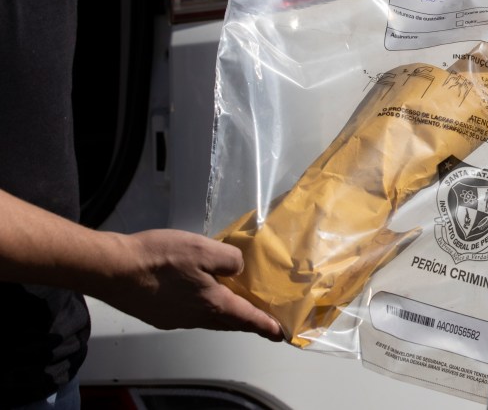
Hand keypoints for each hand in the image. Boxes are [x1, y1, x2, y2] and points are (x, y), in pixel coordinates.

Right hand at [100, 229, 283, 341]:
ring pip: (209, 320)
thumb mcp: (202, 249)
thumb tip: (237, 269)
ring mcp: (176, 319)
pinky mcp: (160, 316)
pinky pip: (191, 316)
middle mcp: (196, 317)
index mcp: (212, 303)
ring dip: (226, 317)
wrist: (112, 270)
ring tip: (236, 309)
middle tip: (262, 323)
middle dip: (247, 323)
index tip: (279, 334)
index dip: (265, 325)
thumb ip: (228, 259)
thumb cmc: (160, 257)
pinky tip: (200, 297)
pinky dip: (204, 311)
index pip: (246, 318)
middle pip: (229, 323)